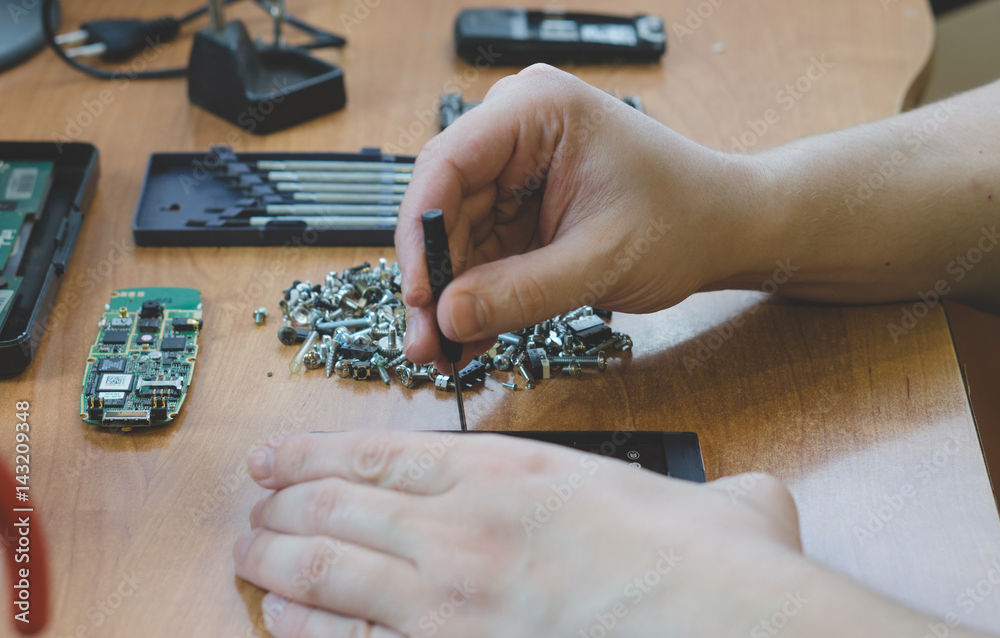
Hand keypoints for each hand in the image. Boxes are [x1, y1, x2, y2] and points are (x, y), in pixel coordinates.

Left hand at [234, 430, 807, 637]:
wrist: (725, 629)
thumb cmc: (714, 577)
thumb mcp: (715, 505)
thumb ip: (713, 497)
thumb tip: (754, 504)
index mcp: (514, 475)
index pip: (383, 453)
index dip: (316, 454)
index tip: (279, 457)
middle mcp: (465, 531)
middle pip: (339, 507)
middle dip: (284, 504)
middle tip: (253, 504)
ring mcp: (450, 604)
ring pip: (329, 568)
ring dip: (277, 559)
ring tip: (248, 551)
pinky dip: (308, 631)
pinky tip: (284, 622)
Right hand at [395, 64, 770, 366]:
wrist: (722, 228)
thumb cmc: (684, 217)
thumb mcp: (602, 260)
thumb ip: (522, 291)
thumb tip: (449, 315)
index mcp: (536, 110)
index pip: (448, 162)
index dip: (422, 232)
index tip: (419, 291)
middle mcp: (516, 131)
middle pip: (444, 205)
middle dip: (434, 278)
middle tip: (426, 339)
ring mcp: (515, 170)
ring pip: (457, 236)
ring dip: (450, 295)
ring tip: (445, 349)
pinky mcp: (520, 207)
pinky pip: (481, 253)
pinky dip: (474, 296)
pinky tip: (469, 335)